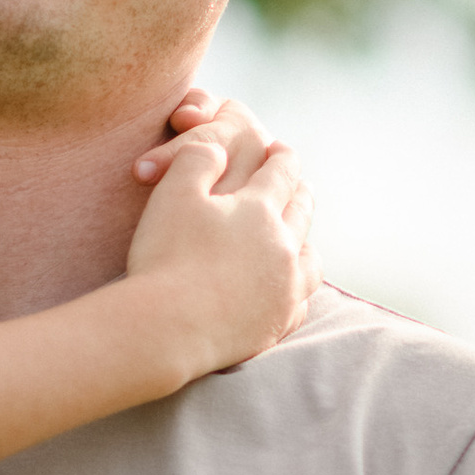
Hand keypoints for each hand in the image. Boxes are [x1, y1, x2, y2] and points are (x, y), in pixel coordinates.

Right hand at [123, 93, 315, 374]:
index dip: (281, 156)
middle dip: (297, 191)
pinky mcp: (277, 322)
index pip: (282, 171)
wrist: (168, 327)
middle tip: (295, 184)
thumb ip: (197, 159)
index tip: (279, 149)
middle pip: (301, 209)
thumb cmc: (165, 256)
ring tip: (295, 236)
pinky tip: (286, 287)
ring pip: (309, 256)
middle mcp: (283, 245)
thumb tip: (219, 147)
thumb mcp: (173, 193)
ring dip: (303, 240)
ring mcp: (286, 287)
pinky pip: (300, 300)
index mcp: (260, 208)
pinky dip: (296, 287)